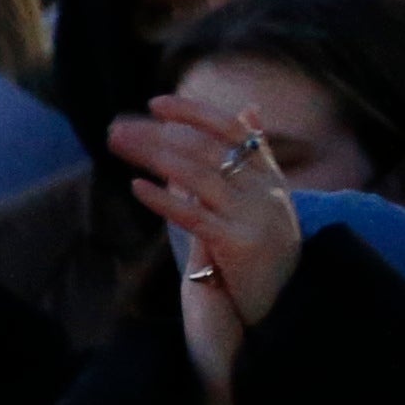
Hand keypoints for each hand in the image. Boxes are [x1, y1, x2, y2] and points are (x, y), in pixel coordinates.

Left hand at [111, 93, 302, 404]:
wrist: (286, 300)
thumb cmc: (266, 245)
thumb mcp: (264, 194)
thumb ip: (254, 154)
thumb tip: (248, 108)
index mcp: (269, 176)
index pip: (232, 130)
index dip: (194, 113)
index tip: (156, 104)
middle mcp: (265, 192)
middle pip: (206, 149)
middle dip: (158, 134)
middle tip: (118, 128)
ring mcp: (254, 217)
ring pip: (198, 175)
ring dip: (153, 156)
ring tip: (119, 147)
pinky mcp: (239, 245)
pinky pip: (194, 216)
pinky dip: (164, 200)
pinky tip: (137, 187)